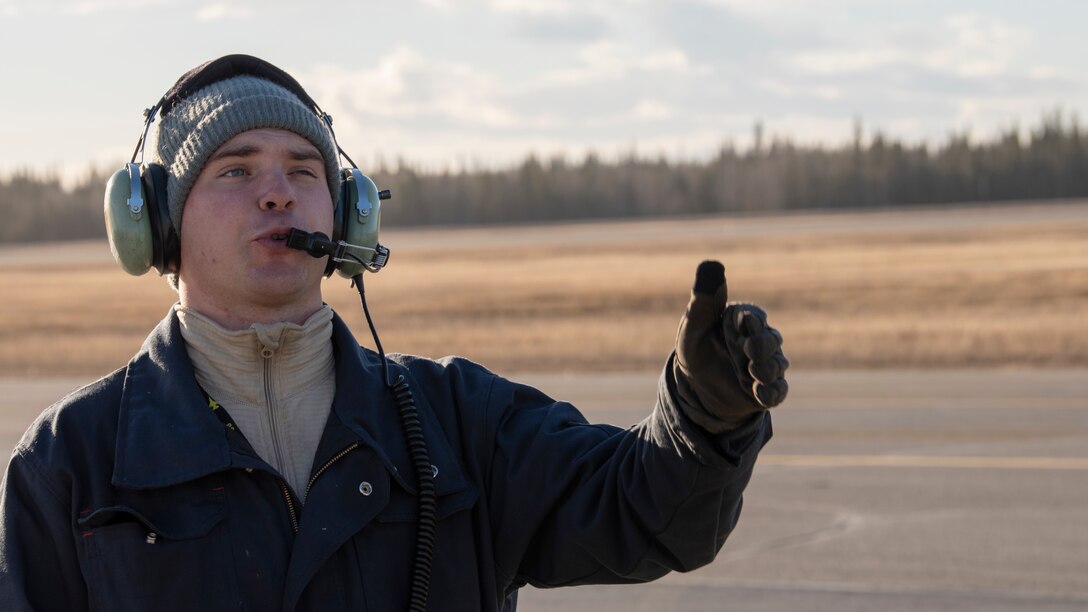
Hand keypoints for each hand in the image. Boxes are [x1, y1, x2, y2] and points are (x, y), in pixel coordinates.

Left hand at [672, 261, 788, 431]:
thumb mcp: (694, 324)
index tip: (747, 321)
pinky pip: (777, 392)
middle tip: (751, 350)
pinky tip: (761, 394)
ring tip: (752, 373)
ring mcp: (765, 365)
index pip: (754, 316)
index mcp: (744, 319)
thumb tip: (711, 264)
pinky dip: (771, 393)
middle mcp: (760, 340)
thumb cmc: (695, 345)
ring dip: (766, 370)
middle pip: (772, 340)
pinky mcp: (766, 390)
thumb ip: (703, 297)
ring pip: (777, 366)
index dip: (752, 320)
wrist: (694, 384)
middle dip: (764, 345)